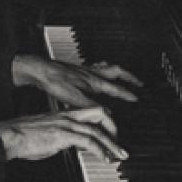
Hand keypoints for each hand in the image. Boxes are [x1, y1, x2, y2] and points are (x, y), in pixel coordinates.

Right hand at [0, 107, 127, 162]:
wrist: (10, 135)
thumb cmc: (24, 136)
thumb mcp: (48, 133)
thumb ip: (62, 136)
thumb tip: (71, 145)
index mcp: (64, 114)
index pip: (91, 111)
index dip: (105, 121)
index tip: (112, 134)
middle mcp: (68, 116)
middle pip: (100, 113)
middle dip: (114, 128)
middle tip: (120, 144)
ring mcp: (66, 124)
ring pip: (97, 130)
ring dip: (112, 144)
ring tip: (119, 155)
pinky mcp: (63, 135)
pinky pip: (88, 141)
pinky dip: (100, 150)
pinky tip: (105, 158)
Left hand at [12, 54, 141, 108]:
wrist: (42, 71)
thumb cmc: (56, 82)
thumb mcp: (75, 99)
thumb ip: (93, 107)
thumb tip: (107, 114)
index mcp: (94, 82)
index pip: (116, 89)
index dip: (127, 95)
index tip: (137, 98)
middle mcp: (92, 74)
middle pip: (117, 72)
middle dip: (130, 77)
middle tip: (139, 82)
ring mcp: (85, 70)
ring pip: (107, 67)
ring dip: (118, 71)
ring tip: (123, 75)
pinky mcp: (77, 70)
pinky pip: (95, 67)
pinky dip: (102, 69)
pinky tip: (97, 74)